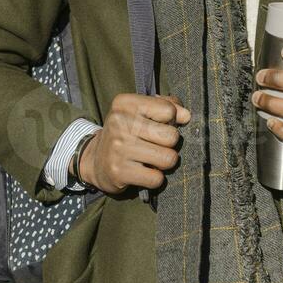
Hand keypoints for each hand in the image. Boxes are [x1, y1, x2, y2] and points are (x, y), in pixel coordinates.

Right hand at [73, 94, 189, 193]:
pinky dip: (155, 178)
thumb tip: (187, 116)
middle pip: (171, 136)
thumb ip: (167, 106)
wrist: (95, 159)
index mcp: (125, 104)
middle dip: (170, 144)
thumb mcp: (141, 111)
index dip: (171, 120)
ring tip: (152, 159)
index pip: (168, 110)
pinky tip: (144, 172)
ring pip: (168, 158)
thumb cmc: (127, 132)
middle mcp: (120, 123)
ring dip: (165, 162)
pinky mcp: (119, 172)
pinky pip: (156, 179)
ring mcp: (119, 148)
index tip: (159, 125)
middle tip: (157, 145)